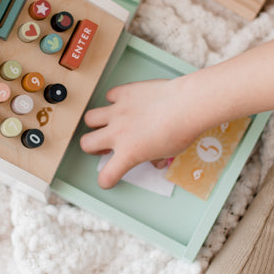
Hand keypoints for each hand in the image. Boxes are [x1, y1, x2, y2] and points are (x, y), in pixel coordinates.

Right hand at [80, 78, 201, 188]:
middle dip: (93, 147)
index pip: (107, 175)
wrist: (188, 105)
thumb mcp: (169, 153)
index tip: (108, 178)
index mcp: (129, 153)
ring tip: (109, 122)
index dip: (105, 180)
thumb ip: (155, 157)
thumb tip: (156, 159)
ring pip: (90, 118)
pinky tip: (125, 102)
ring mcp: (119, 112)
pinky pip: (110, 95)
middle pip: (86, 143)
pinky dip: (114, 99)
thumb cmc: (182, 129)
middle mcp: (118, 133)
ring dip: (97, 123)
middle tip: (104, 145)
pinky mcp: (124, 93)